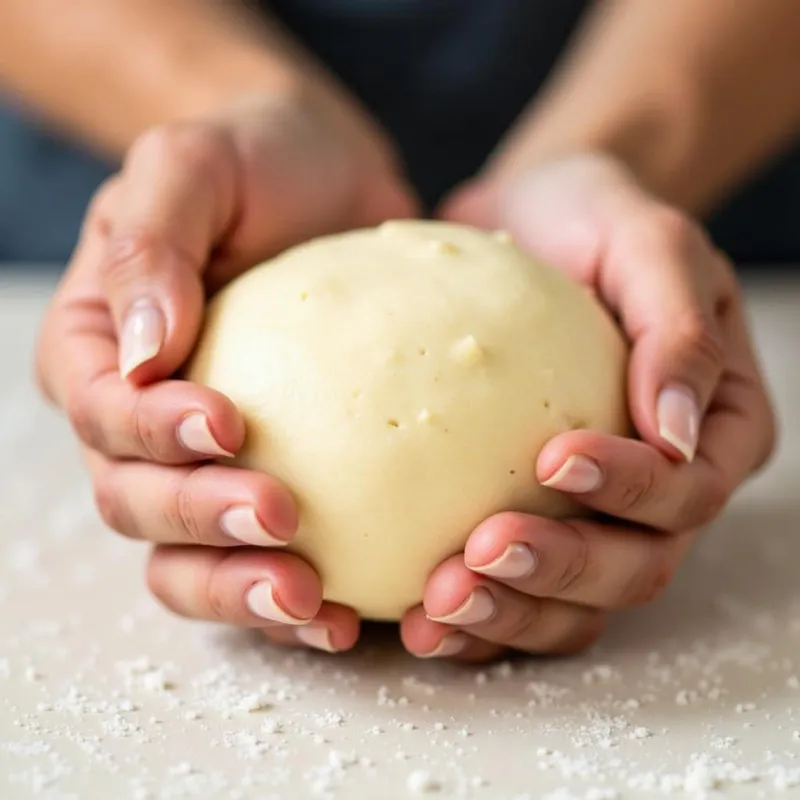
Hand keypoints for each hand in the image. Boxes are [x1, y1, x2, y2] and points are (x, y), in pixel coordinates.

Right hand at [37, 87, 416, 653]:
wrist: (329, 178)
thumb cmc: (255, 160)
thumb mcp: (194, 165)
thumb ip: (152, 243)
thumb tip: (146, 349)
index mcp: (102, 354)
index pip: (105, 414)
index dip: (153, 435)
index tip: (227, 425)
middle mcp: (143, 424)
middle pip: (141, 506)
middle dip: (204, 526)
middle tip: (280, 522)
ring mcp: (210, 462)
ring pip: (193, 557)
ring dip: (244, 590)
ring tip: (313, 603)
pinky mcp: (289, 475)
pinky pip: (274, 555)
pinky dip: (302, 594)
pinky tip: (350, 610)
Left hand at [401, 153, 774, 661]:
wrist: (525, 220)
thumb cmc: (595, 220)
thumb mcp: (649, 243)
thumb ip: (677, 329)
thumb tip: (679, 429)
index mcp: (713, 430)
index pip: (687, 489)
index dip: (628, 491)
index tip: (552, 459)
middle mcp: (660, 488)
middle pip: (632, 566)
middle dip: (558, 571)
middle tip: (479, 555)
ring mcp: (593, 512)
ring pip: (574, 601)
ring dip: (509, 612)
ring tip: (437, 600)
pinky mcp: (528, 515)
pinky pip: (513, 589)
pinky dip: (472, 612)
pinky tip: (415, 614)